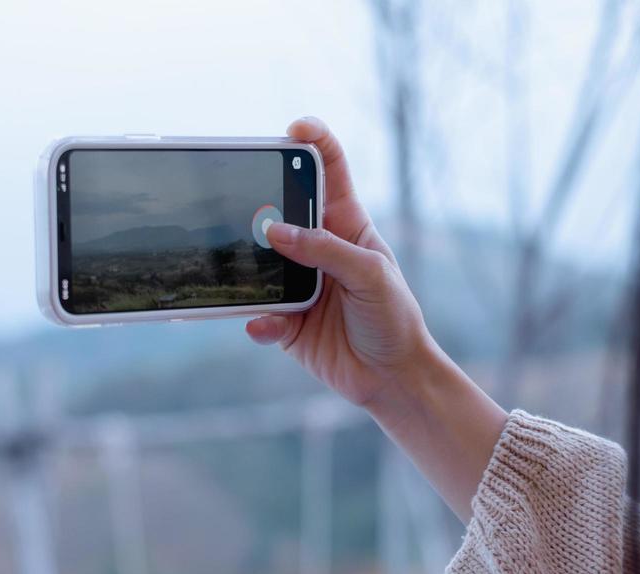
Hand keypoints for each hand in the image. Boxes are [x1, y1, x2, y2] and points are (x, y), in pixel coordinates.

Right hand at [246, 117, 436, 410]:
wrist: (390, 377)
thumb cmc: (393, 317)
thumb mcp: (370, 274)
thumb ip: (326, 250)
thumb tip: (276, 232)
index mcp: (346, 225)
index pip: (330, 170)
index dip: (313, 142)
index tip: (294, 130)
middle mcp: (317, 249)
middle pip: (281, 211)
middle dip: (261, 201)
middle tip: (246, 200)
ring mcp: (297, 284)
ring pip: (260, 263)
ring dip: (250, 265)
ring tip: (246, 265)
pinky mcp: (284, 322)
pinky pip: (260, 314)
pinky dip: (259, 320)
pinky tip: (263, 324)